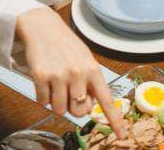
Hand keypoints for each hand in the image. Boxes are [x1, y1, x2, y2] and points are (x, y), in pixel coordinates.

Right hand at [17, 7, 126, 137]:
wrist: (44, 28)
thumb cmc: (67, 47)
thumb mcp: (86, 60)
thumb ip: (90, 83)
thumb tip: (90, 108)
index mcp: (94, 70)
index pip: (106, 101)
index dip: (115, 120)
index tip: (122, 135)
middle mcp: (79, 74)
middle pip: (79, 112)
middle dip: (74, 107)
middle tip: (70, 91)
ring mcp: (60, 76)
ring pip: (59, 110)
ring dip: (57, 102)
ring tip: (57, 84)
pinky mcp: (41, 77)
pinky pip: (43, 102)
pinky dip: (43, 96)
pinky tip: (46, 80)